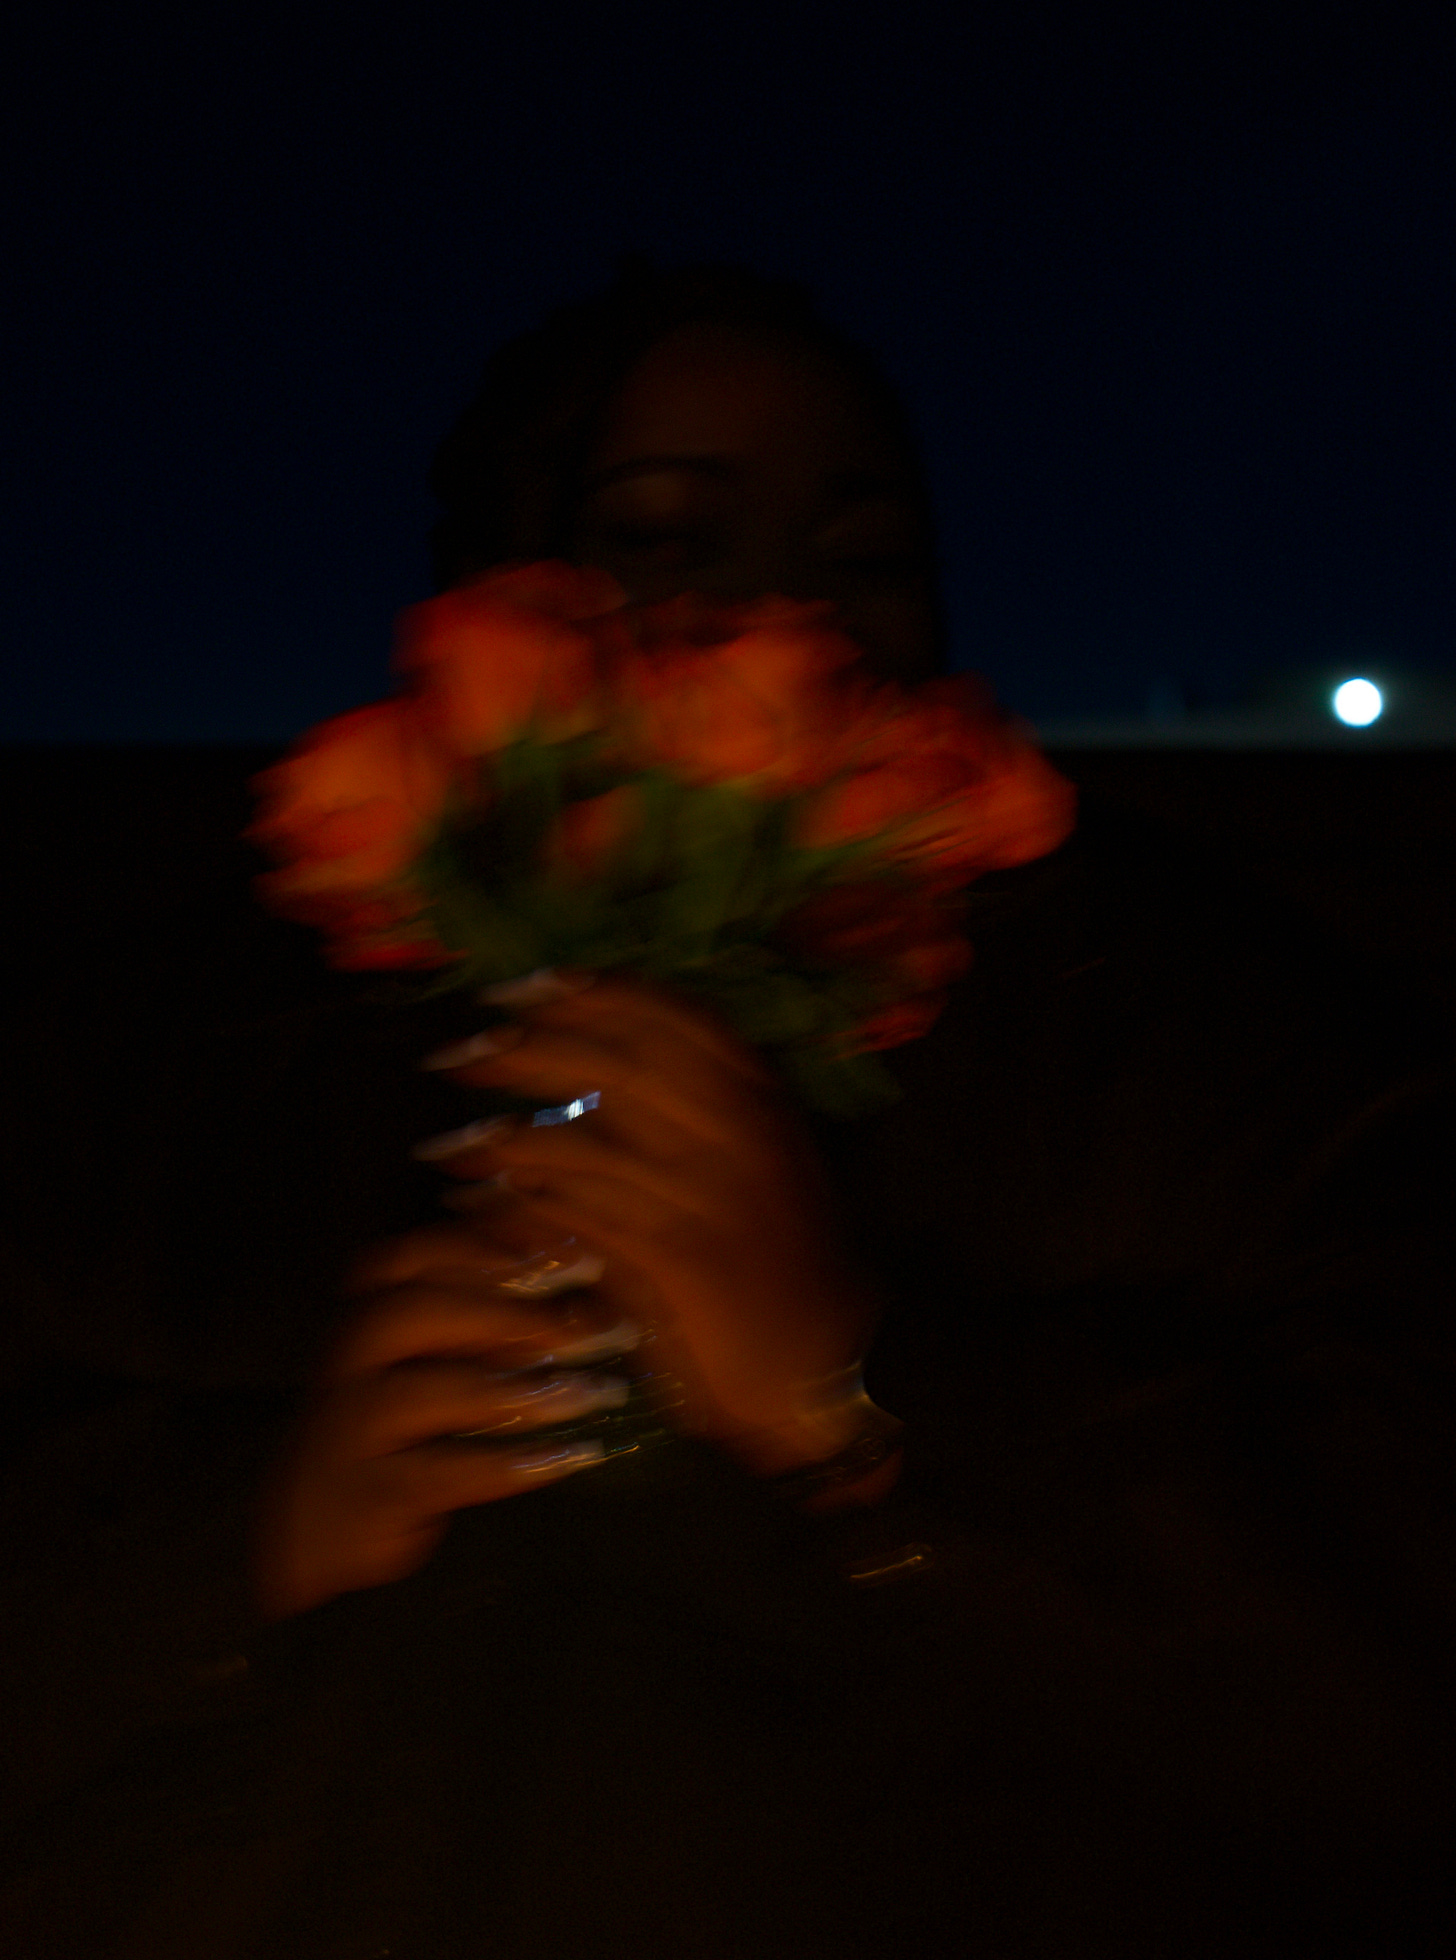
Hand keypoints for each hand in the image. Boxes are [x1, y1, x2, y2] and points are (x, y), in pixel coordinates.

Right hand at [252, 1223, 630, 1619]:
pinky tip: (568, 1458)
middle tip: (591, 1330)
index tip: (577, 1257)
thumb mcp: (435, 1358)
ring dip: (515, 1390)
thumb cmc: (398, 1419)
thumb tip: (590, 1303)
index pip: (422, 1255)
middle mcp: (351, 1357)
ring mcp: (350, 1425)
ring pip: (421, 1392)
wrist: (312, 1519)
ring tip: (592, 1393)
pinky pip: (438, 1473)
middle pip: (414, 1311)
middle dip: (507, 1313)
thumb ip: (491, 1323)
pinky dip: (508, 1464)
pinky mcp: (368, 1492)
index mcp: (372, 1308)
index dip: (498, 1249)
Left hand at [418, 975, 885, 1478]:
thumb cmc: (784, 1273)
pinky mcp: (677, 1257)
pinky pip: (576, 1217)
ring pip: (584, 1144)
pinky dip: (520, 1207)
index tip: (527, 985)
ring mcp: (709, 1194)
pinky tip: (477, 1202)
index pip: (672, 1018)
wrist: (829, 1375)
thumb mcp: (760, 1173)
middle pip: (615, 1065)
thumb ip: (694, 1119)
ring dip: (504, 1139)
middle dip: (529, 1050)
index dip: (594, 994)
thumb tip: (594, 1080)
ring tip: (446, 1142)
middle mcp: (738, 1135)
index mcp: (761, 1103)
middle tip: (461, 1054)